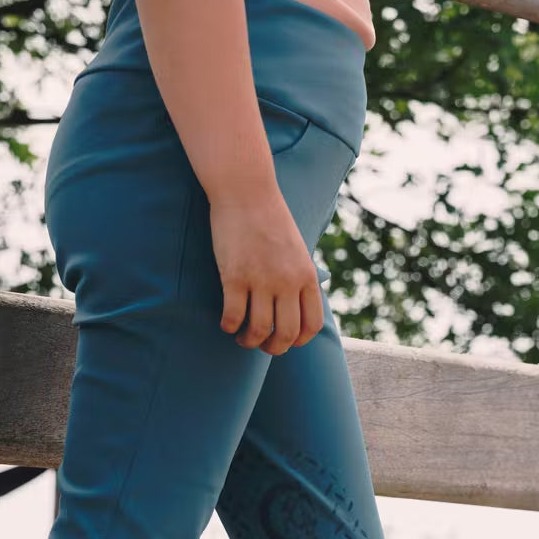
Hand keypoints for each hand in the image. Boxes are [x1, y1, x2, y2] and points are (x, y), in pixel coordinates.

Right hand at [210, 187, 324, 355]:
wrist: (246, 190)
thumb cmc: (269, 219)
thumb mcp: (297, 250)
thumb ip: (300, 278)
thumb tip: (299, 306)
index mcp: (306, 276)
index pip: (312, 325)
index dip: (299, 341)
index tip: (285, 340)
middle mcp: (288, 281)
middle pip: (287, 334)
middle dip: (274, 348)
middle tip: (262, 345)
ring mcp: (261, 279)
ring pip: (259, 329)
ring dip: (249, 341)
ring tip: (242, 337)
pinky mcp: (234, 276)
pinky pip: (233, 316)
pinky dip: (229, 326)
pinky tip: (226, 323)